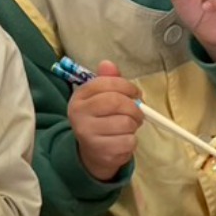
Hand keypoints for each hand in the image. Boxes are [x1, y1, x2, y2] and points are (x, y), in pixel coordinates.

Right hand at [69, 59, 142, 181]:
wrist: (92, 151)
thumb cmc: (100, 119)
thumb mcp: (101, 97)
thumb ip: (107, 80)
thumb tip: (107, 64)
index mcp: (79, 97)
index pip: (105, 83)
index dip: (127, 87)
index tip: (135, 94)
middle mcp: (79, 114)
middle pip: (116, 102)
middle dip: (134, 107)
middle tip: (137, 113)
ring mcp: (88, 134)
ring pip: (125, 123)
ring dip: (134, 125)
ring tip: (128, 127)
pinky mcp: (100, 151)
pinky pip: (128, 141)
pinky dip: (132, 141)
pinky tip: (123, 141)